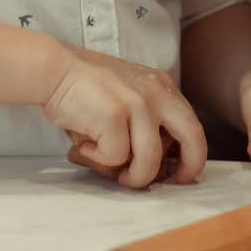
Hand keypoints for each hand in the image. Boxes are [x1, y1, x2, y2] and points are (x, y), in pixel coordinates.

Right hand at [44, 48, 206, 187]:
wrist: (56, 69)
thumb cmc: (87, 85)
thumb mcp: (130, 89)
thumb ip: (149, 113)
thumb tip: (159, 154)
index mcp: (162, 86)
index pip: (192, 123)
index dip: (194, 152)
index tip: (185, 171)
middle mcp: (155, 93)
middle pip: (191, 136)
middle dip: (190, 164)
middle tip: (177, 181)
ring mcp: (137, 104)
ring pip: (150, 159)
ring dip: (135, 176)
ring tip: (119, 176)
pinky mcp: (114, 117)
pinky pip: (116, 157)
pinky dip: (100, 158)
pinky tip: (88, 145)